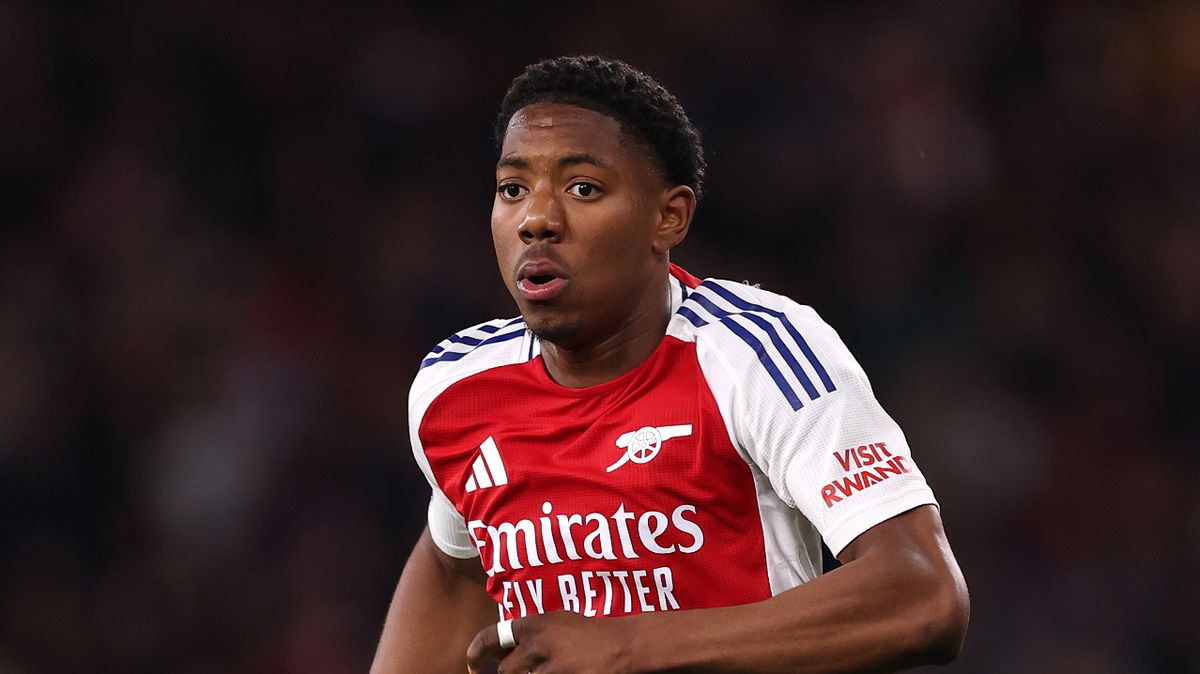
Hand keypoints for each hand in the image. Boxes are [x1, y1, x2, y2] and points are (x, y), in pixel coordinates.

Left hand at [466, 611, 637, 673]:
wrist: (625, 645)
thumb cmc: (593, 633)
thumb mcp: (559, 622)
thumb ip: (533, 634)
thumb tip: (507, 649)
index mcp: (535, 624)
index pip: (491, 637)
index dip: (476, 652)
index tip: (472, 662)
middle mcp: (538, 644)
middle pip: (505, 671)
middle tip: (521, 671)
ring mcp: (550, 668)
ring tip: (551, 670)